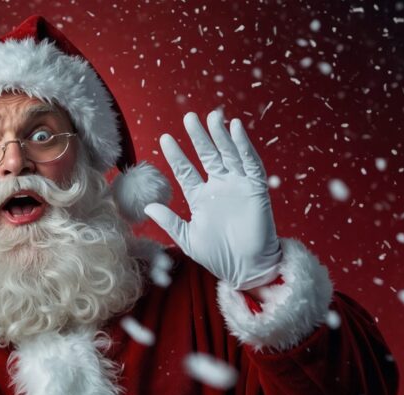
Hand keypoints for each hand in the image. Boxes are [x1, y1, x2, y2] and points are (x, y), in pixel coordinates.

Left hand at [145, 111, 281, 289]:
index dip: (176, 155)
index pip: (186, 171)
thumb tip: (147, 207)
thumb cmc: (217, 256)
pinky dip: (243, 146)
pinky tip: (235, 129)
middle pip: (207, 155)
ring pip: (228, 154)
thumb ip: (169, 221)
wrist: (247, 268)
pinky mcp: (256, 188)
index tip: (164, 138)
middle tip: (189, 117)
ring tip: (212, 116)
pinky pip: (250, 163)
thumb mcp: (188, 238)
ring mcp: (237, 186)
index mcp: (200, 197)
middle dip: (198, 137)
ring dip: (220, 135)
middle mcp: (218, 187)